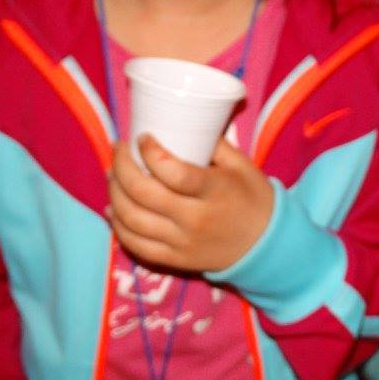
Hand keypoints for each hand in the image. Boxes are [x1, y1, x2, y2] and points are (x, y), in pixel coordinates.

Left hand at [108, 135, 274, 273]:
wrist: (265, 244)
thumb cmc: (252, 198)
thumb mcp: (241, 165)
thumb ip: (214, 143)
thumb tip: (185, 120)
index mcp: (214, 192)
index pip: (173, 173)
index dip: (150, 152)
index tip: (142, 137)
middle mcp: (194, 220)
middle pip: (143, 194)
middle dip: (122, 167)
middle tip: (119, 149)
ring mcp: (181, 243)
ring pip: (132, 220)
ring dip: (114, 193)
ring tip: (113, 174)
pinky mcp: (174, 259)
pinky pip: (135, 245)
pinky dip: (118, 225)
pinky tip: (113, 207)